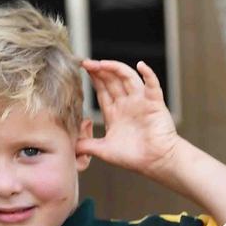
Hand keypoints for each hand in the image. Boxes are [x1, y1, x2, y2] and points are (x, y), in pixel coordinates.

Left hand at [77, 60, 179, 175]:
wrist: (157, 163)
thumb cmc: (135, 158)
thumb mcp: (104, 150)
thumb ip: (86, 145)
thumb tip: (68, 146)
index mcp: (115, 113)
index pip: (102, 90)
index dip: (92, 79)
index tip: (80, 68)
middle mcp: (128, 104)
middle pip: (112, 80)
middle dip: (99, 70)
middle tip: (86, 62)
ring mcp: (141, 102)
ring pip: (128, 78)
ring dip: (115, 68)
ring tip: (101, 63)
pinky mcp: (155, 104)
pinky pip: (153, 85)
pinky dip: (149, 74)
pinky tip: (141, 65)